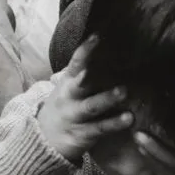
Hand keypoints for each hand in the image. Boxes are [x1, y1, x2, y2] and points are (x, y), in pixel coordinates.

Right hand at [36, 35, 133, 162]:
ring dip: (107, 98)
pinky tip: (129, 118)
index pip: (75, 63)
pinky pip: (100, 128)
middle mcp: (69, 97)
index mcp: (67, 82)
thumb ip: (84, 75)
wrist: (45, 138)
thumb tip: (109, 54)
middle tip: (110, 64)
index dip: (85, 50)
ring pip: (91, 106)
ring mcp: (75, 115)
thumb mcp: (68, 88)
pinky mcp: (83, 133)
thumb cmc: (65, 106)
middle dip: (91, 75)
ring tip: (123, 91)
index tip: (97, 37)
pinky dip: (114, 123)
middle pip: (80, 84)